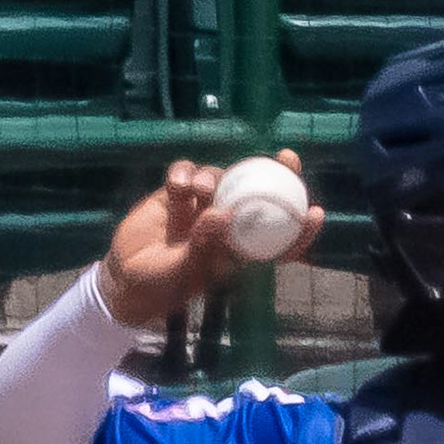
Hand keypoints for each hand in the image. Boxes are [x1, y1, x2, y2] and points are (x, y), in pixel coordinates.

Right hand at [96, 150, 324, 327]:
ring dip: (213, 177)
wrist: (127, 278)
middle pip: (257, 195)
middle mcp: (226, 224)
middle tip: (287, 158)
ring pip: (220, 179)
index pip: (278, 239)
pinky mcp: (175, 195)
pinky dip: (184, 172)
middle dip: (277, 175)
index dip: (300, 228)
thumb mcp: (187, 271)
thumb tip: (224, 213)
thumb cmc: (165, 285)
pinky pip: (186, 173)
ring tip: (196, 189)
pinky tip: (178, 183)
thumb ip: (205, 244)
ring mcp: (201, 206)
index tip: (315, 213)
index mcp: (239, 250)